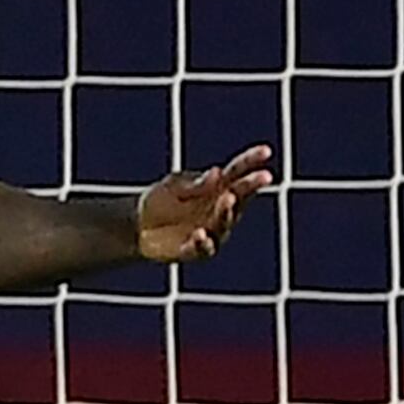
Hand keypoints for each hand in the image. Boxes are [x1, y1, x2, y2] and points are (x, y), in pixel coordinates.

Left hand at [137, 144, 272, 263]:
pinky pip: (203, 248)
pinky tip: (200, 234)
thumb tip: (217, 173)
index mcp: (216, 188)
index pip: (237, 172)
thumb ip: (195, 184)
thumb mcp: (173, 186)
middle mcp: (219, 209)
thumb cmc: (160, 200)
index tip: (266, 152)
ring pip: (225, 223)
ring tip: (228, 198)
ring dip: (227, 212)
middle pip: (240, 197)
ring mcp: (211, 230)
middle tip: (262, 176)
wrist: (136, 227)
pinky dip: (202, 242)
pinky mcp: (195, 251)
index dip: (252, 161)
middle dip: (250, 187)